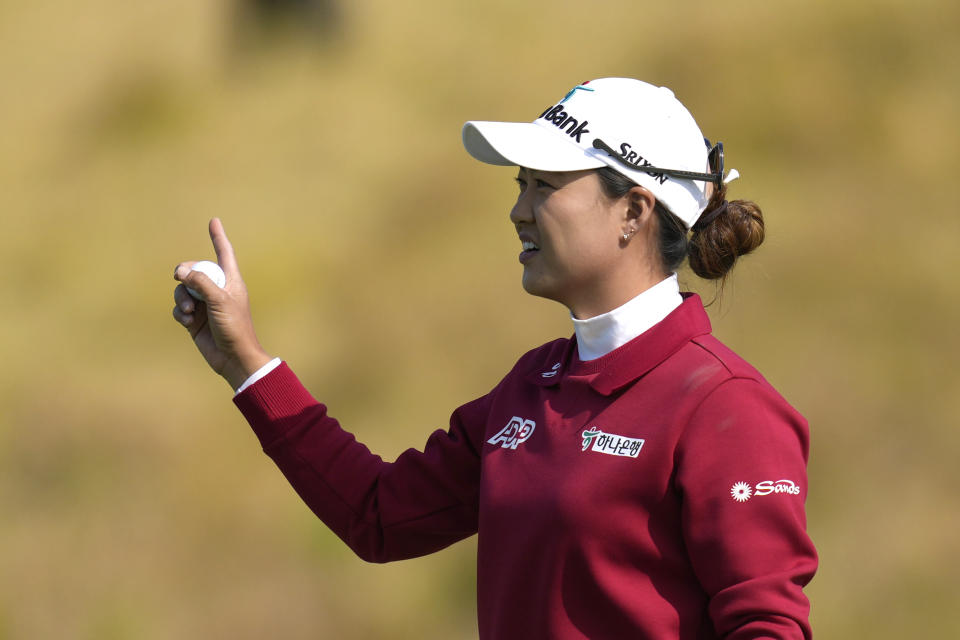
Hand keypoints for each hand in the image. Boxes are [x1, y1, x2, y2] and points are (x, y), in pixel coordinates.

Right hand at [172, 218, 272, 389]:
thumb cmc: (234, 327)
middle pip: (194, 270)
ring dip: (183, 298)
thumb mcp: (220, 300)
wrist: (233, 358)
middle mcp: (217, 289)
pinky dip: (181, 313)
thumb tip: (180, 271)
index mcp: (230, 281)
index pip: (224, 253)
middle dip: (185, 274)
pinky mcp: (195, 319)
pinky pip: (180, 307)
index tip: (214, 221)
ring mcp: (205, 304)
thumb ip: (200, 281)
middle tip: (180, 278)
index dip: (218, 237)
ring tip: (191, 312)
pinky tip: (189, 322)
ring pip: (183, 290)